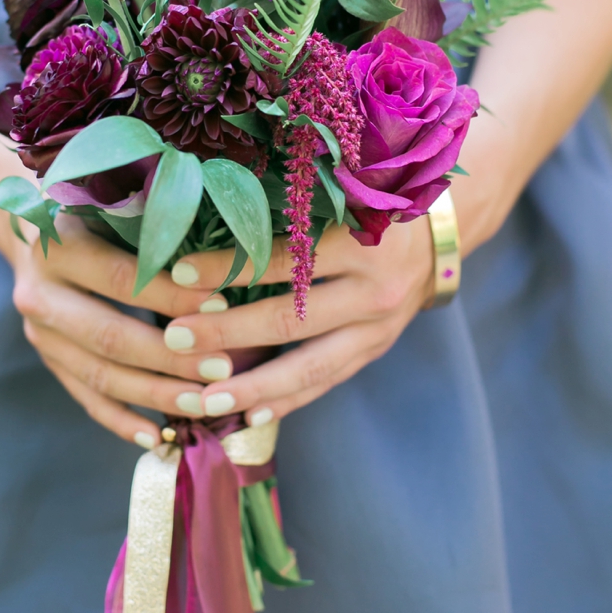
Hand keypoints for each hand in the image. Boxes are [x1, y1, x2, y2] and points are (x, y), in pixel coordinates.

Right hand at [10, 215, 237, 448]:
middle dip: (171, 358)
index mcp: (57, 246)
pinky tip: (159, 437)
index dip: (172, 296)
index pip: (121, 279)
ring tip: (205, 406)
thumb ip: (154, 230)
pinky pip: (87, 398)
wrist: (33, 227)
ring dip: (156, 395)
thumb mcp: (114, 206)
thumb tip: (222, 262)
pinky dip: (123, 421)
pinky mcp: (49, 359)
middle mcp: (39, 294)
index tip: (222, 307)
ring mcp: (39, 334)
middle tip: (223, 369)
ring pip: (101, 375)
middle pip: (111, 337)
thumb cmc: (95, 209)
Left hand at [162, 216, 433, 426]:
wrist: (436, 239)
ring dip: (252, 387)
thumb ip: (290, 210)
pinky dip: (285, 401)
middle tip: (175, 339)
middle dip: (227, 333)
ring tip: (203, 401)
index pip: (283, 259)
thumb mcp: (343, 198)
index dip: (230, 268)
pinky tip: (246, 414)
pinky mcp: (373, 353)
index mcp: (360, 242)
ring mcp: (376, 330)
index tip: (178, 274)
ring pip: (308, 367)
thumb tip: (211, 219)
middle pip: (290, 319)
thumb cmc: (373, 207)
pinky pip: (325, 383)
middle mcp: (371, 291)